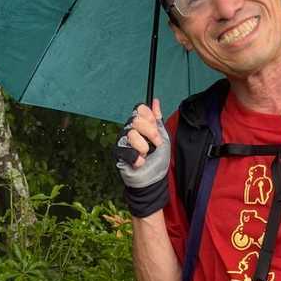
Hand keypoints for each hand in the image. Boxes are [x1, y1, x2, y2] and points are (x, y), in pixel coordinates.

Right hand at [114, 99, 170, 217]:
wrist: (154, 180)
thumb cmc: (158, 160)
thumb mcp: (163, 137)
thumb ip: (157, 119)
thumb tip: (156, 101)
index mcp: (140, 124)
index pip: (139, 109)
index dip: (149, 117)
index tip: (157, 128)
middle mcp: (129, 130)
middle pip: (136, 119)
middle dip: (150, 132)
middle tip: (156, 144)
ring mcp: (122, 141)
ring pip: (131, 134)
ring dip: (144, 146)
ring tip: (146, 155)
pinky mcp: (118, 154)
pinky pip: (125, 150)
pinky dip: (136, 158)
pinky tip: (140, 163)